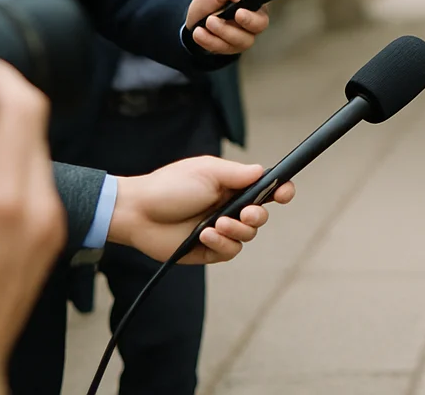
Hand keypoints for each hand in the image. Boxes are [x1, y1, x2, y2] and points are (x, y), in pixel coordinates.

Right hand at [0, 59, 64, 394]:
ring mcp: (50, 222)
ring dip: (14, 135)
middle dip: (8, 102)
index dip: (2, 78)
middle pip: (36, 128)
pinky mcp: (52, 237)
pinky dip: (19, 166)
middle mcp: (38, 204)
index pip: (23, 111)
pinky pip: (43, 184)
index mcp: (2, 194)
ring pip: (41, 156)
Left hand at [108, 156, 295, 265]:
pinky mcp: (208, 250)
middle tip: (244, 214)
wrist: (138, 212)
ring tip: (216, 225)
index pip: (266, 190)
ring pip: (248, 236)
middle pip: (261, 216)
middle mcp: (229, 208)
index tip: (286, 193)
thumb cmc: (169, 186)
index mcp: (232, 187)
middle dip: (258, 216)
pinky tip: (205, 235)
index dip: (281, 191)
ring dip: (236, 231)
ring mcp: (219, 230)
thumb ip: (238, 173)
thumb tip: (264, 172)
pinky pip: (230, 252)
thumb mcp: (207, 171)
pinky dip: (222, 244)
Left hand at [185, 0, 269, 54]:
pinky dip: (208, 40)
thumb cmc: (213, 1)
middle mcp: (252, 27)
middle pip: (250, 35)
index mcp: (255, 10)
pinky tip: (199, 32)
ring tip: (205, 23)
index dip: (251, 19)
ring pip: (237, 43)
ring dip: (218, 33)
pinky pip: (221, 49)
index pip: (261, 18)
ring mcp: (241, 40)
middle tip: (212, 19)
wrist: (196, 16)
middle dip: (231, 29)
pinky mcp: (229, 49)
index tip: (238, 13)